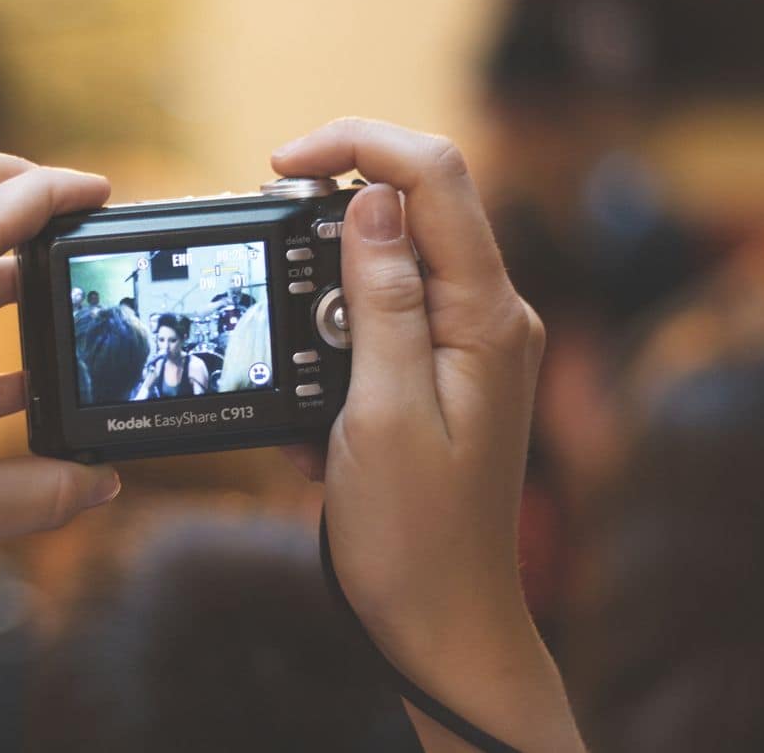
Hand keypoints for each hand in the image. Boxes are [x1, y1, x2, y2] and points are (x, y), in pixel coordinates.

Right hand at [273, 120, 580, 750]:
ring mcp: (471, 342)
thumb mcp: (380, 411)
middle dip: (328, 232)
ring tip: (303, 394)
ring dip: (324, 307)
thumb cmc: (412, 534)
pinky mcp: (444, 370)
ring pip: (389, 268)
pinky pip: (383, 324)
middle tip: (274, 295)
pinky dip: (334, 351)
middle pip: (413, 209)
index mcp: (487, 317)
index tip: (280, 166)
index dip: (355, 145)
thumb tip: (372, 200)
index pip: (434, 175)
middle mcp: (490, 315)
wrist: (439, 619)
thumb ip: (383, 298)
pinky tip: (319, 421)